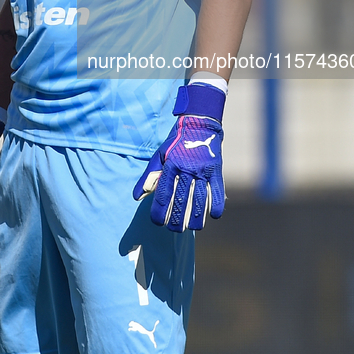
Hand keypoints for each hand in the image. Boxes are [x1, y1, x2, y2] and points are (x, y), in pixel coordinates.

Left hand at [133, 84, 225, 231]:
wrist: (198, 124)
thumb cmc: (176, 143)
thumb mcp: (159, 156)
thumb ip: (149, 177)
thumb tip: (137, 197)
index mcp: (170, 165)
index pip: (163, 194)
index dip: (159, 211)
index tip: (158, 222)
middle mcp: (186, 168)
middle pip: (181, 199)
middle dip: (177, 218)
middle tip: (174, 230)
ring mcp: (203, 169)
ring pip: (199, 199)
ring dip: (196, 217)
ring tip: (191, 228)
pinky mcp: (216, 169)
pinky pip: (217, 190)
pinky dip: (216, 204)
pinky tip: (213, 216)